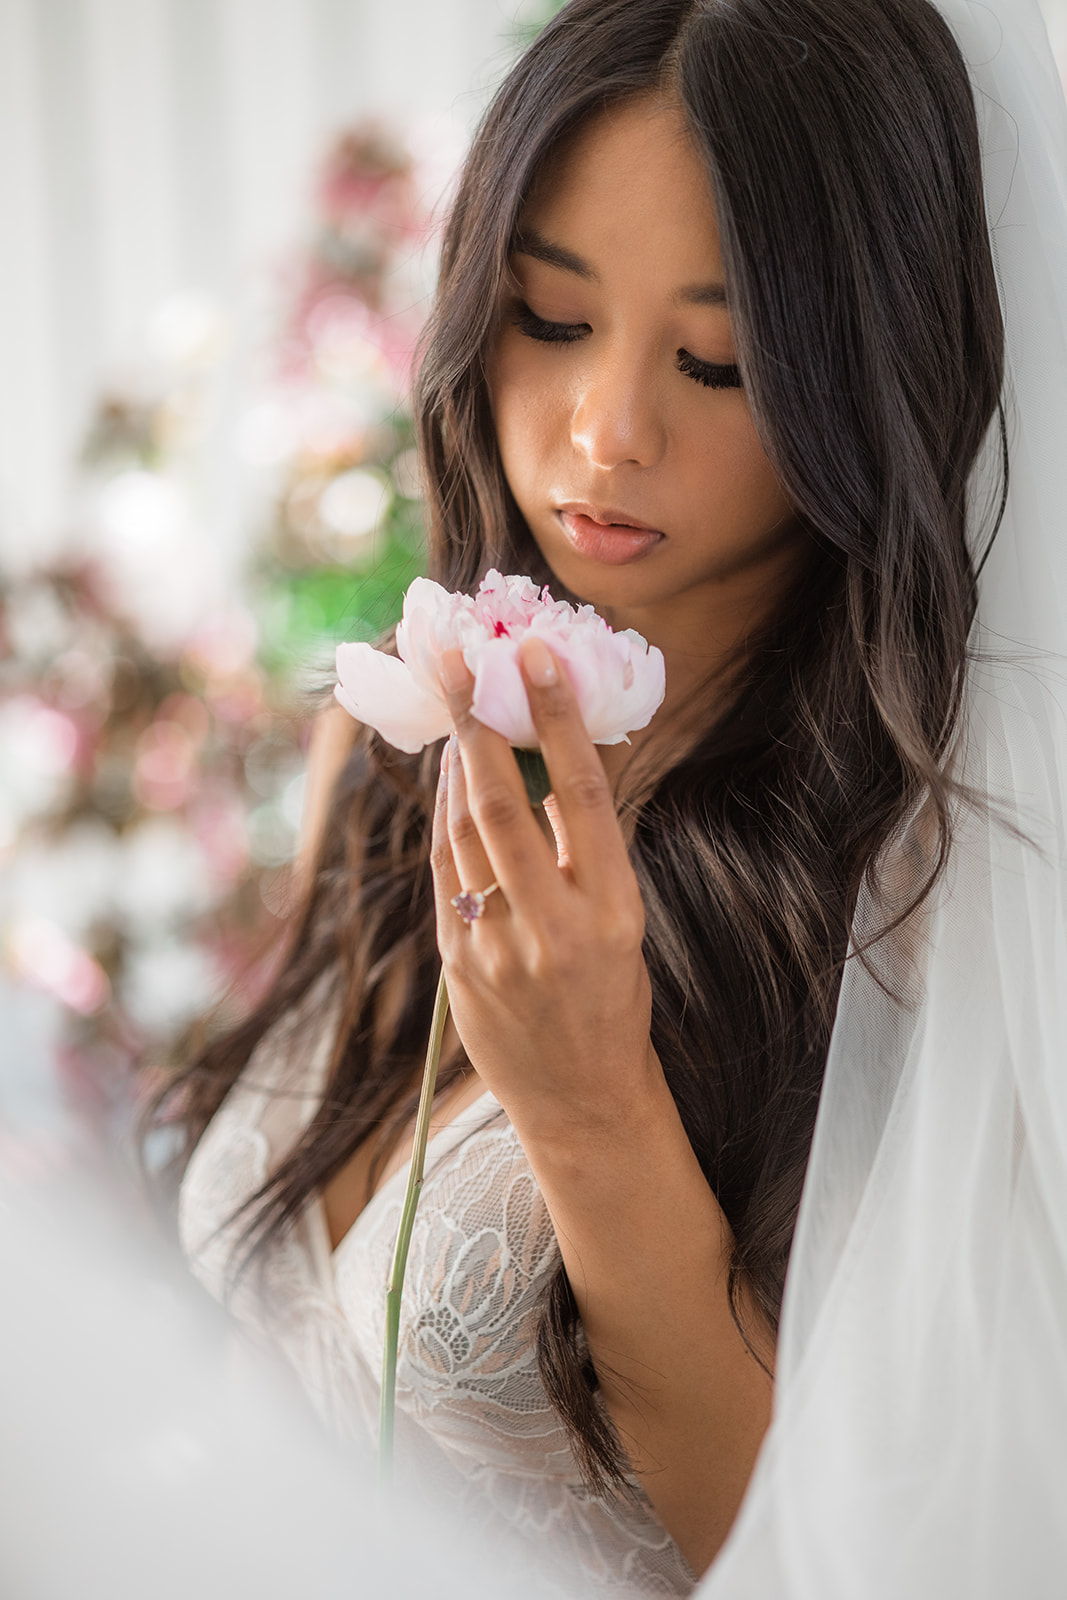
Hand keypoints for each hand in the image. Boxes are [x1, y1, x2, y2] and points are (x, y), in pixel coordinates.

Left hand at [430, 635, 659, 1144]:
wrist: (581, 1099)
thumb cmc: (613, 999)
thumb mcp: (624, 925)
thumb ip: (585, 852)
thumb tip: (552, 758)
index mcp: (613, 913)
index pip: (584, 797)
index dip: (558, 719)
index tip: (536, 656)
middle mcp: (553, 930)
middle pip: (503, 807)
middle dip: (475, 724)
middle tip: (455, 658)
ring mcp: (495, 949)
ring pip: (462, 833)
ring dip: (455, 763)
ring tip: (455, 706)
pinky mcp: (456, 964)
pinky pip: (445, 870)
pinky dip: (444, 816)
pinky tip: (450, 778)